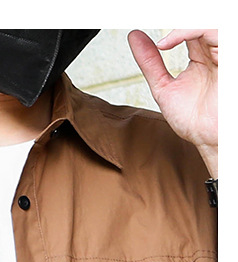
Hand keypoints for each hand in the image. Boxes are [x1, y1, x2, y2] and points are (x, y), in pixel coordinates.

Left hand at [128, 29, 217, 175]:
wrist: (208, 140)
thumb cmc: (195, 121)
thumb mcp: (164, 88)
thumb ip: (150, 63)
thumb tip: (135, 37)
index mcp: (202, 56)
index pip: (186, 28)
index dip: (168, 26)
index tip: (140, 28)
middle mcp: (214, 51)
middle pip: (197, 20)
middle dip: (174, 21)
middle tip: (149, 20)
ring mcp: (222, 52)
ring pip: (205, 21)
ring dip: (180, 25)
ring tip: (161, 37)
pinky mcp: (228, 55)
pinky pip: (213, 30)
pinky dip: (188, 30)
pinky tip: (167, 42)